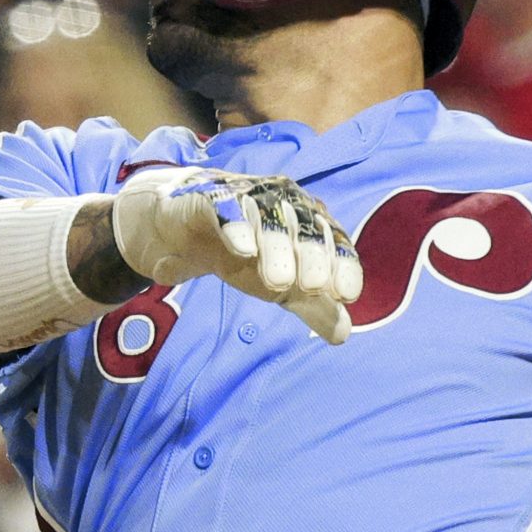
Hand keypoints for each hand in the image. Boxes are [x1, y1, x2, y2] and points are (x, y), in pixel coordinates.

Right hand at [111, 168, 361, 341]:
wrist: (186, 229)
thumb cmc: (245, 252)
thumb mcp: (281, 286)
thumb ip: (311, 306)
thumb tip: (342, 335)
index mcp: (308, 222)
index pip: (334, 240)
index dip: (343, 265)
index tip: (345, 294)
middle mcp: (284, 203)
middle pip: (305, 226)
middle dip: (313, 256)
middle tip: (313, 287)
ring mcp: (249, 197)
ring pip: (269, 215)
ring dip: (277, 246)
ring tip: (279, 282)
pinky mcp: (212, 196)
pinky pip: (226, 205)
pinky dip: (236, 224)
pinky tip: (243, 249)